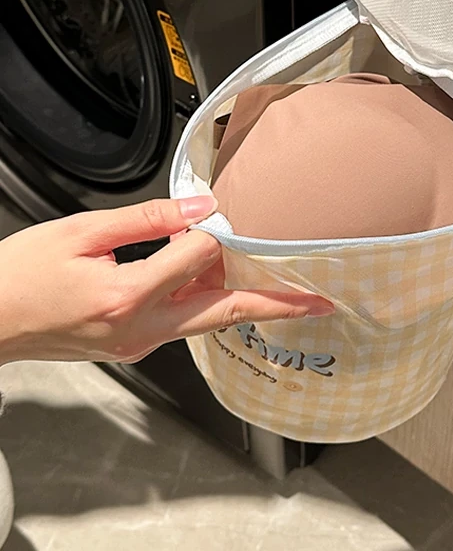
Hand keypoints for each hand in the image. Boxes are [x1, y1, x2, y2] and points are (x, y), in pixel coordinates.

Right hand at [0, 196, 333, 364]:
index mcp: (125, 298)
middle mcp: (138, 329)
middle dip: (278, 305)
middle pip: (224, 313)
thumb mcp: (81, 232)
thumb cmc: (21, 275)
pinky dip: (206, 299)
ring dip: (244, 299)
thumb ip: (146, 220)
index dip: (216, 231)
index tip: (230, 210)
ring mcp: (137, 343)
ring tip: (285, 285)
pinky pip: (182, 320)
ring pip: (206, 319)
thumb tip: (198, 209)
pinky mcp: (132, 345)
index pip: (196, 259)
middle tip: (321, 299)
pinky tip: (219, 278)